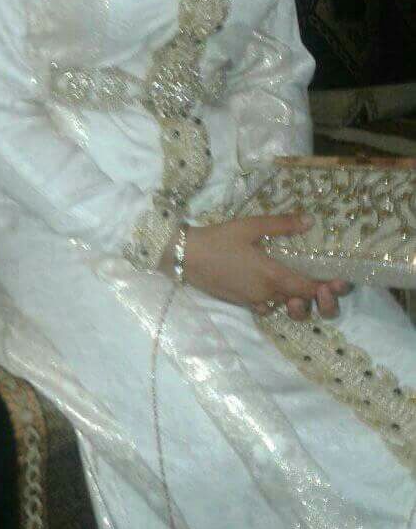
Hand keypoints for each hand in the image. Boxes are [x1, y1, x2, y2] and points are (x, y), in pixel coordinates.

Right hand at [180, 214, 349, 320]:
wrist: (186, 257)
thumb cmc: (219, 239)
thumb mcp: (251, 226)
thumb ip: (282, 225)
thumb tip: (309, 221)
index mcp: (272, 276)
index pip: (308, 289)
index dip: (328, 288)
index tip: (341, 282)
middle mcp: (266, 294)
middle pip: (300, 304)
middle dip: (317, 299)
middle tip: (326, 286)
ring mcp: (253, 301)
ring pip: (284, 308)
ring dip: (296, 302)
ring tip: (302, 288)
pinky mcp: (242, 303)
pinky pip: (267, 308)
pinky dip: (276, 302)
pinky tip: (274, 288)